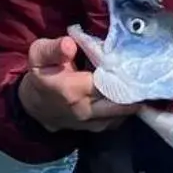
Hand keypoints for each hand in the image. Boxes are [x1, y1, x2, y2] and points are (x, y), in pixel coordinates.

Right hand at [18, 34, 140, 133]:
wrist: (34, 105)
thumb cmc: (41, 76)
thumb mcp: (38, 55)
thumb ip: (53, 49)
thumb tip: (70, 44)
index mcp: (72, 90)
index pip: (107, 81)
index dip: (120, 70)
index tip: (128, 60)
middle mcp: (85, 110)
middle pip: (120, 99)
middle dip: (132, 86)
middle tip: (138, 71)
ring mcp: (92, 123)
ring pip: (123, 111)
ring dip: (130, 98)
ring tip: (134, 81)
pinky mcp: (97, 128)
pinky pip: (119, 118)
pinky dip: (125, 107)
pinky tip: (127, 93)